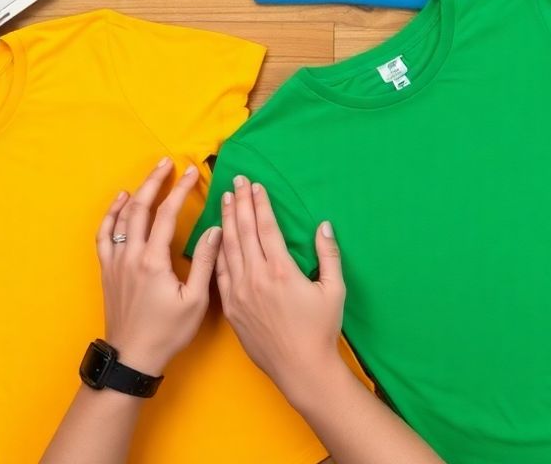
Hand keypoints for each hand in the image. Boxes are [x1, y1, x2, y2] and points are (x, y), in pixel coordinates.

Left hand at [96, 157, 222, 376]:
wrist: (133, 356)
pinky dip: (110, 214)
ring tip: (149, 176)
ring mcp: (115, 261)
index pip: (167, 214)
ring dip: (135, 193)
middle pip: (140, 208)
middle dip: (154, 181)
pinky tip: (119, 202)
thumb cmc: (168, 332)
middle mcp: (131, 255)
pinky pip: (104, 234)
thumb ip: (206, 262)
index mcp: (154, 261)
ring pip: (121, 217)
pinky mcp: (108, 270)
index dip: (180, 190)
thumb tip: (215, 230)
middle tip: (168, 162)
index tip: (191, 172)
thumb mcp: (196, 300)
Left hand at [216, 175, 346, 403]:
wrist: (300, 368)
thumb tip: (323, 225)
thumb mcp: (334, 290)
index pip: (266, 228)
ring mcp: (240, 293)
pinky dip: (216, 251)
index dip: (259, 203)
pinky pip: (220, 273)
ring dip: (226, 222)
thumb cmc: (321, 330)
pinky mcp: (231, 307)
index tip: (255, 185)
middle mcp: (256, 277)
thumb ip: (329, 255)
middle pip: (244, 232)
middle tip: (235, 181)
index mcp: (281, 271)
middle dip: (240, 204)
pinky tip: (215, 238)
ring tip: (224, 200)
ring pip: (228, 249)